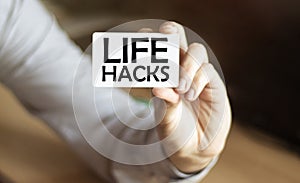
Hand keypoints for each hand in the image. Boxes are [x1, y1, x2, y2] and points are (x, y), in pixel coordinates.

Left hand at [150, 22, 231, 172]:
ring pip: (196, 50)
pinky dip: (197, 81)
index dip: (149, 38)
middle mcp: (180, 67)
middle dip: (170, 34)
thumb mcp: (164, 116)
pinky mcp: (213, 83)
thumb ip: (163, 102)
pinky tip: (189, 96)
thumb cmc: (175, 127)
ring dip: (187, 65)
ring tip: (180, 89)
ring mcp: (197, 73)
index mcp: (163, 72)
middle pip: (177, 35)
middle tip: (164, 47)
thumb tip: (158, 88)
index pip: (156, 46)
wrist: (195, 146)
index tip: (142, 42)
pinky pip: (207, 71)